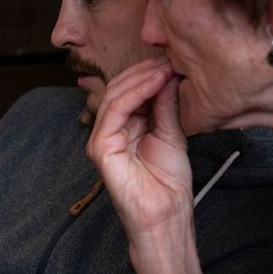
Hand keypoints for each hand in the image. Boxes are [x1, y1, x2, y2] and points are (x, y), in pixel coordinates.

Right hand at [87, 57, 191, 233]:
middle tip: (170, 60)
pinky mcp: (100, 147)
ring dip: (142, 78)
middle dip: (145, 71)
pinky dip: (136, 93)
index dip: (148, 73)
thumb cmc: (168, 182)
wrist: (166, 214)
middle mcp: (108, 129)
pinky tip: (156, 83)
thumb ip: (166, 105)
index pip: (129, 91)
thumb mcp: (172, 133)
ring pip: (115, 95)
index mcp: (123, 126)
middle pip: (119, 88)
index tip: (172, 61)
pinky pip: (115, 110)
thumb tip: (168, 75)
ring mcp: (101, 138)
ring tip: (165, 68)